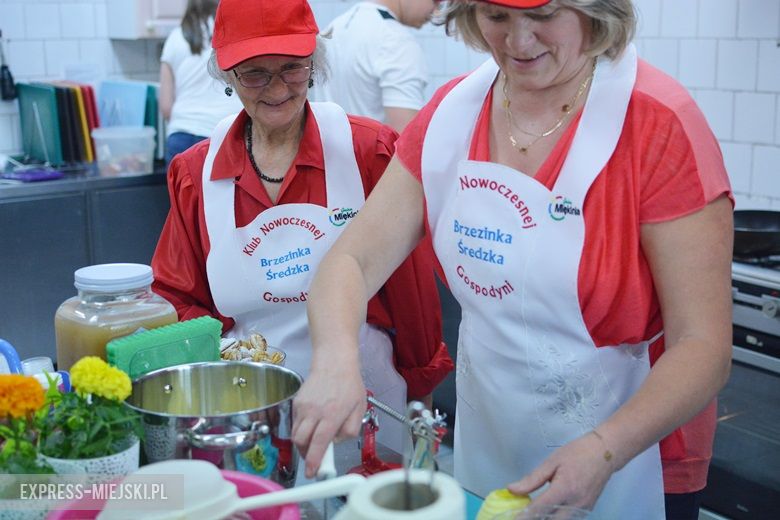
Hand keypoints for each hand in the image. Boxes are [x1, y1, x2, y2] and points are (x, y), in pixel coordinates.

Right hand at [292, 361, 365, 477]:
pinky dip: (301, 429)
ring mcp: (303, 406)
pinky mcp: (296, 402)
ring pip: (295, 433)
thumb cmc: (349, 385)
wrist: (333, 363)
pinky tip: (312, 424)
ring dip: (302, 443)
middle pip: (301, 441)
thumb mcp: (359, 408)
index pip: (319, 443)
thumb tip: (336, 442)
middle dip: (306, 454)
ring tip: (313, 440)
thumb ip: (350, 430)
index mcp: (332, 414)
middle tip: (314, 457)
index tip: (312, 472)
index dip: (314, 460)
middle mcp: (314, 411)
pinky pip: (295, 422)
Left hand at [507, 432, 614, 512]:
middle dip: (535, 519)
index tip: (513, 517)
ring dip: (546, 518)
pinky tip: (548, 511)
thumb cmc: (577, 453)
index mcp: (564, 489)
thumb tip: (512, 490)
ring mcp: (583, 509)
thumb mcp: (551, 462)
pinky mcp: (587, 510)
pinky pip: (569, 518)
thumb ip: (532, 479)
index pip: (539, 509)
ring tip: (533, 512)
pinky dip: (556, 517)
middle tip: (522, 515)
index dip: (524, 515)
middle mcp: (575, 503)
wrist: (605, 453)